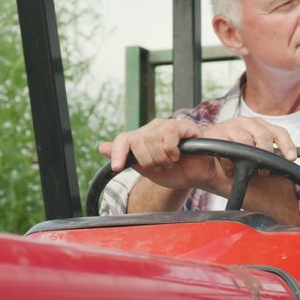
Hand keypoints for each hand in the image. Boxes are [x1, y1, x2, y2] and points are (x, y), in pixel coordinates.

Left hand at [98, 118, 216, 189]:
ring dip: (163, 159)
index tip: (118, 168)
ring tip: (171, 161)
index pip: (123, 139)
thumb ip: (127, 158)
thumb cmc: (176, 171)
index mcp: (142, 138)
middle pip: (138, 143)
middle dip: (150, 162)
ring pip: (153, 141)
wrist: (198, 174)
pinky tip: (179, 155)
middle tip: (162, 166)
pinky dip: (172, 152)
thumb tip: (102, 147)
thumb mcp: (147, 169)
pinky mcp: (183, 126)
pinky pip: (169, 137)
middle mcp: (152, 128)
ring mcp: (167, 125)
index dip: (118, 153)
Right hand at [201, 117, 296, 175]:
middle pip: (265, 135)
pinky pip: (229, 147)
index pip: (279, 132)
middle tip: (263, 171)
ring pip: (246, 140)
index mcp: (258, 126)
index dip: (287, 145)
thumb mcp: (251, 158)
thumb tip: (284, 166)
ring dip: (247, 159)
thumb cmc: (228, 160)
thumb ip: (266, 159)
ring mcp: (231, 125)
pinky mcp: (216, 132)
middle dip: (266, 155)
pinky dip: (231, 162)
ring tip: (243, 170)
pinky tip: (229, 169)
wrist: (200, 161)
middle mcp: (246, 122)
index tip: (292, 158)